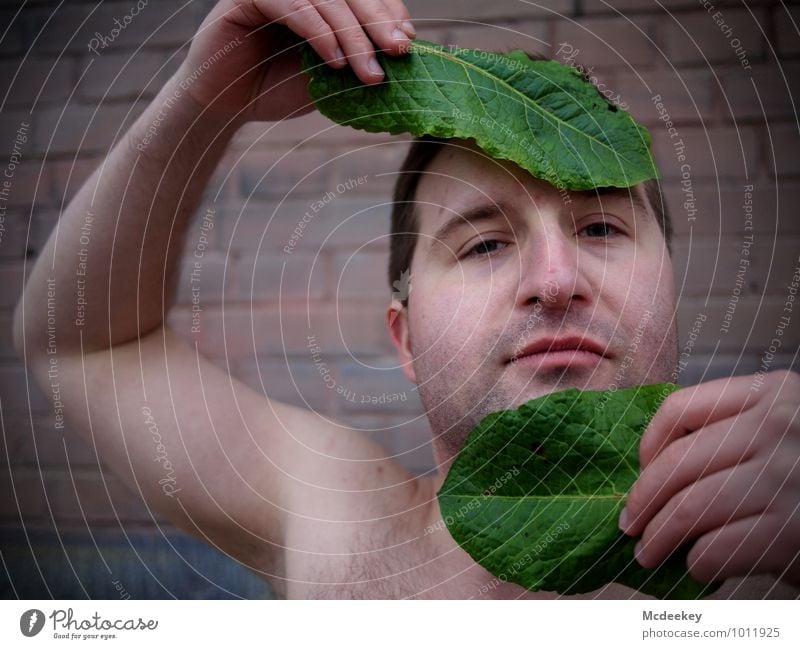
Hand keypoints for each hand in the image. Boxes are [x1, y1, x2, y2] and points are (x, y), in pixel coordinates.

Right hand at [178, 0, 415, 121]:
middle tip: (398, 51)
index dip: (389, 11)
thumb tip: (399, 67)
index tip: (407, 40)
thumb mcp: (327, 79)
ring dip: (352, 35)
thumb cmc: (277, 89)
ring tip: (369, 72)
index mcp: (323, 1)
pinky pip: (293, 6)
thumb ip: (355, 65)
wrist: (227, 105)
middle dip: (378, 22)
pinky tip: (333, 61)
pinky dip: (318, 32)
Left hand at [619, 370, 799, 587]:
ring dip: (659, 537)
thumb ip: (729, 434)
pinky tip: (698, 566)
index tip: (640, 474)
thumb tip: (650, 468)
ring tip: (648, 552)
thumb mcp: (781, 432)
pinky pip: (719, 548)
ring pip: (690, 508)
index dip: (647, 445)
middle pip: (677, 463)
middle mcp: (779, 427)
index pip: (679, 408)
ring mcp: (788, 477)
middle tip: (629, 525)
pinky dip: (698, 562)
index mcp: (770, 392)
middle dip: (642, 501)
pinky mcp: (795, 529)